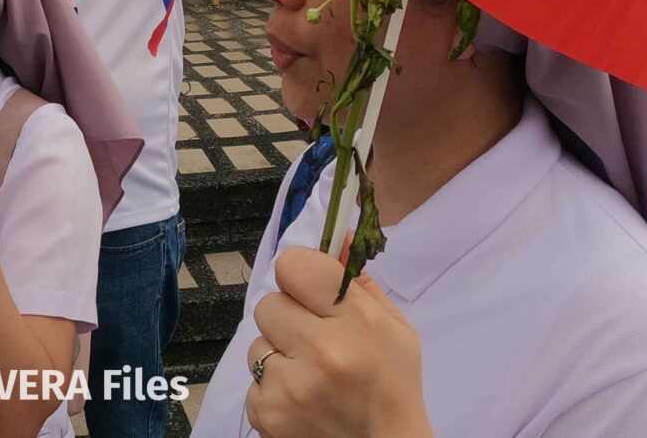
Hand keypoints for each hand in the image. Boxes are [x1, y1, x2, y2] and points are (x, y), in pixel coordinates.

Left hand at [245, 246, 431, 437]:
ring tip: (311, 376)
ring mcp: (291, 386)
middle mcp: (322, 351)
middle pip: (269, 303)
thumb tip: (337, 232)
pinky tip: (302, 399)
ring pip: (257, 342)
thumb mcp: (393, 328)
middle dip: (288, 318)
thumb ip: (358, 281)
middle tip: (314, 340)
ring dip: (278, 355)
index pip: (294, 266)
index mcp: (357, 322)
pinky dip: (272, 389)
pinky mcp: (268, 413)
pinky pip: (252, 381)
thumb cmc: (392, 383)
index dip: (300, 275)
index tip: (310, 291)